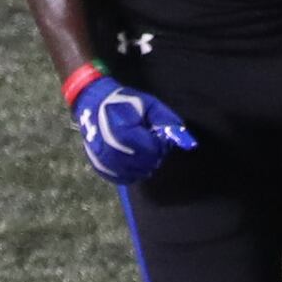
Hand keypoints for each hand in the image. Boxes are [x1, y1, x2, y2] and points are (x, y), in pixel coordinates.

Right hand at [66, 66, 195, 184]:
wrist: (92, 104)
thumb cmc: (124, 102)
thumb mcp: (149, 105)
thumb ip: (167, 123)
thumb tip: (188, 143)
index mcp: (122, 131)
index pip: (152, 150)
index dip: (160, 145)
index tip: (157, 135)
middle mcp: (110, 149)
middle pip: (144, 164)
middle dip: (154, 156)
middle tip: (152, 143)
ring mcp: (103, 160)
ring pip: (135, 174)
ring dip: (144, 165)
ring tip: (142, 149)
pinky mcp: (99, 167)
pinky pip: (123, 178)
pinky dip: (132, 172)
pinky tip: (133, 159)